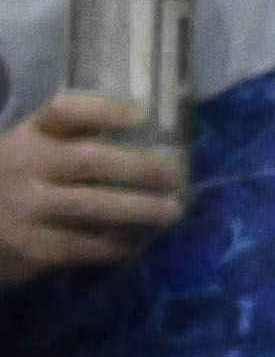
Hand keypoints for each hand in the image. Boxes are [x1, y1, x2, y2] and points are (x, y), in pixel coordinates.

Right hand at [0, 93, 187, 279]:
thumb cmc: (9, 186)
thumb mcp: (25, 153)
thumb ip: (64, 143)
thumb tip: (139, 134)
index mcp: (25, 136)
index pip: (62, 112)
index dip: (103, 111)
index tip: (141, 115)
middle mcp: (24, 165)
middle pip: (89, 160)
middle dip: (140, 167)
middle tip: (175, 174)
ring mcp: (27, 207)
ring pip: (93, 205)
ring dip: (140, 209)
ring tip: (173, 211)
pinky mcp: (33, 246)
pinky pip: (85, 245)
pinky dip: (116, 244)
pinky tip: (137, 243)